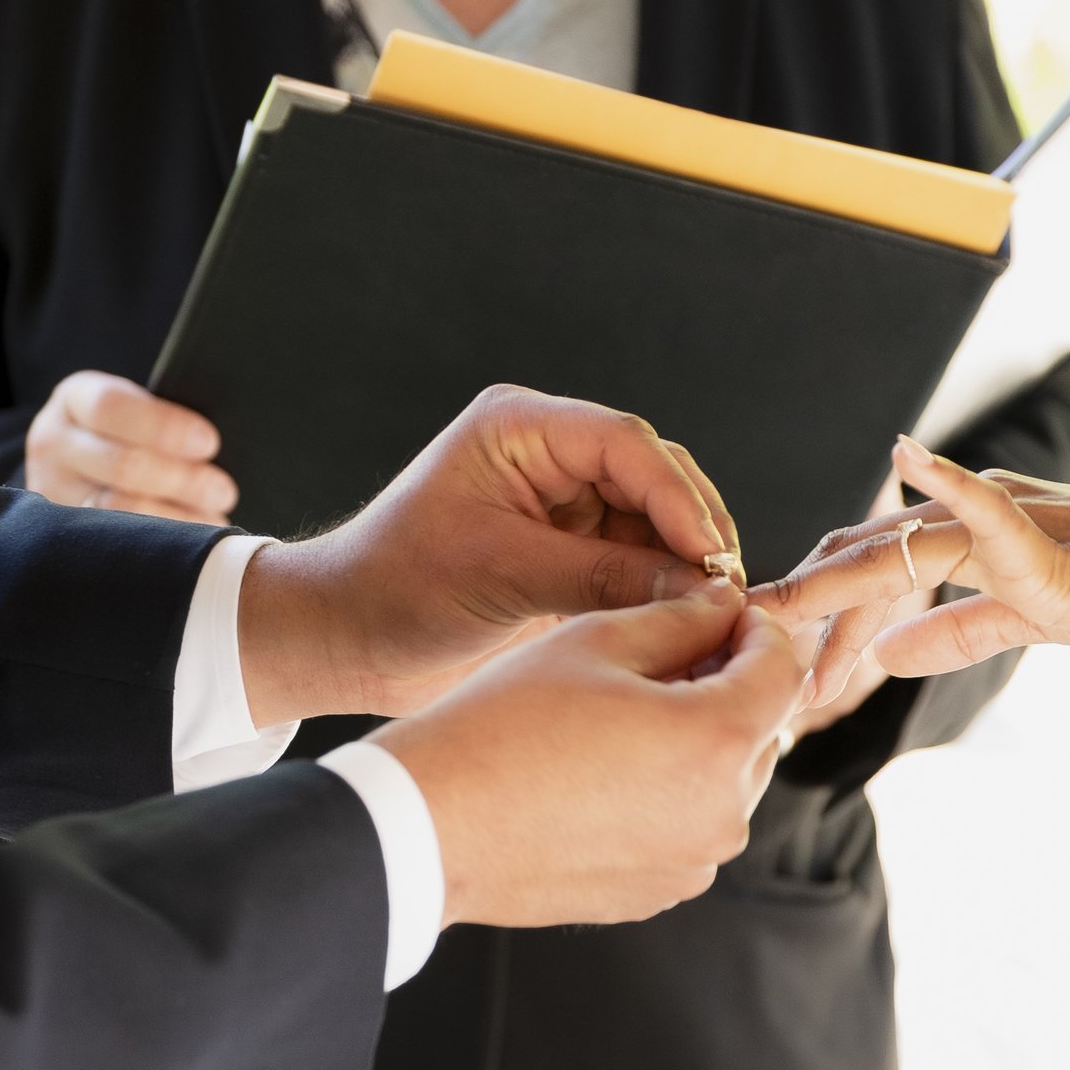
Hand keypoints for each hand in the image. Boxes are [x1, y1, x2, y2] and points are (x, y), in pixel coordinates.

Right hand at [26, 371, 238, 525]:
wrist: (79, 465)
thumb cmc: (127, 431)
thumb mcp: (134, 409)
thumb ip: (161, 420)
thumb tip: (211, 445)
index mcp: (75, 398)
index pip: (112, 408)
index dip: (162, 426)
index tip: (208, 442)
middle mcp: (54, 444)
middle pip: (121, 464)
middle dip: (181, 479)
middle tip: (223, 490)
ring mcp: (55, 493)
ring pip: (119, 511)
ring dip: (177, 517)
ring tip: (214, 516)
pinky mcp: (66, 534)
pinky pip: (119, 544)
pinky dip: (164, 543)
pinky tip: (193, 541)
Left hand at [238, 385, 742, 726]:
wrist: (344, 640)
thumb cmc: (397, 591)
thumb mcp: (505, 578)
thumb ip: (604, 576)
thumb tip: (698, 589)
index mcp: (519, 428)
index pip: (626, 444)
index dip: (678, 498)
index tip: (710, 557)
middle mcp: (545, 454)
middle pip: (653, 477)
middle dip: (691, 531)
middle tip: (725, 592)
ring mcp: (558, 502)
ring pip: (652, 521)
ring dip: (681, 564)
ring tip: (711, 615)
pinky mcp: (564, 550)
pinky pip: (632, 559)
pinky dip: (658, 590)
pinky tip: (681, 622)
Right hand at [378, 588, 812, 927]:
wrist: (432, 825)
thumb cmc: (502, 726)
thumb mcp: (596, 642)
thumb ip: (681, 618)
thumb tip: (725, 608)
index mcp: (718, 740)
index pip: (781, 668)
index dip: (757, 628)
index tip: (721, 612)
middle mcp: (724, 814)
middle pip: (759, 727)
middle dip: (727, 684)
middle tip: (665, 654)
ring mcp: (692, 863)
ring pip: (726, 781)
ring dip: (698, 740)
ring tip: (625, 714)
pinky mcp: (658, 892)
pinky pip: (687, 827)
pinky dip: (668, 793)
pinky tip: (604, 770)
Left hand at [757, 437, 1069, 709]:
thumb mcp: (1035, 621)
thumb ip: (961, 631)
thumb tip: (888, 654)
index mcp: (976, 536)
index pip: (871, 573)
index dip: (813, 619)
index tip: (765, 669)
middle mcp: (983, 515)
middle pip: (866, 558)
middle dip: (798, 607)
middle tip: (733, 646)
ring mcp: (1018, 525)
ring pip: (902, 547)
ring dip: (832, 585)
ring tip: (771, 611)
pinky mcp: (1058, 550)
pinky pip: (996, 514)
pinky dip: (953, 484)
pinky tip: (910, 462)